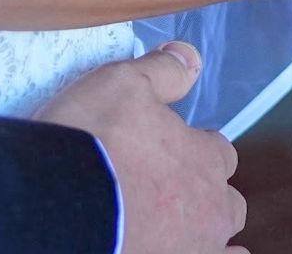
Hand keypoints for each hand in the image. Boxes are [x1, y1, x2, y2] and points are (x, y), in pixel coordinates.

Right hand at [37, 43, 246, 253]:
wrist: (63, 201)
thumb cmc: (96, 137)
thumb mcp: (123, 83)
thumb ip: (163, 72)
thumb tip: (191, 56)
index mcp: (205, 158)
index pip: (221, 151)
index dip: (198, 146)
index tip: (171, 144)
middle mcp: (211, 208)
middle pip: (228, 203)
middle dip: (207, 193)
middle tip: (170, 186)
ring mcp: (196, 248)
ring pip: (224, 246)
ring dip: (208, 232)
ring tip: (177, 225)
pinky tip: (177, 250)